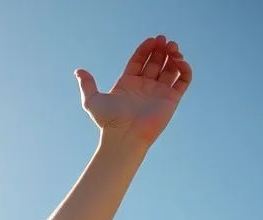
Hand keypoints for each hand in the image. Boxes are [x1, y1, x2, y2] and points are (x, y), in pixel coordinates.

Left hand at [76, 36, 192, 146]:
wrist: (124, 136)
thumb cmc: (108, 121)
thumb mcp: (92, 101)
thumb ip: (87, 85)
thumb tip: (78, 71)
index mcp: (128, 84)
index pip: (139, 61)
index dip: (146, 49)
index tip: (151, 40)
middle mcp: (144, 86)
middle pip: (155, 62)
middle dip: (160, 50)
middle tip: (163, 40)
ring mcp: (159, 92)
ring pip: (170, 69)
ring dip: (173, 56)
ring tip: (172, 47)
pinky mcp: (171, 99)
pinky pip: (183, 80)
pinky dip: (184, 69)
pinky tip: (178, 60)